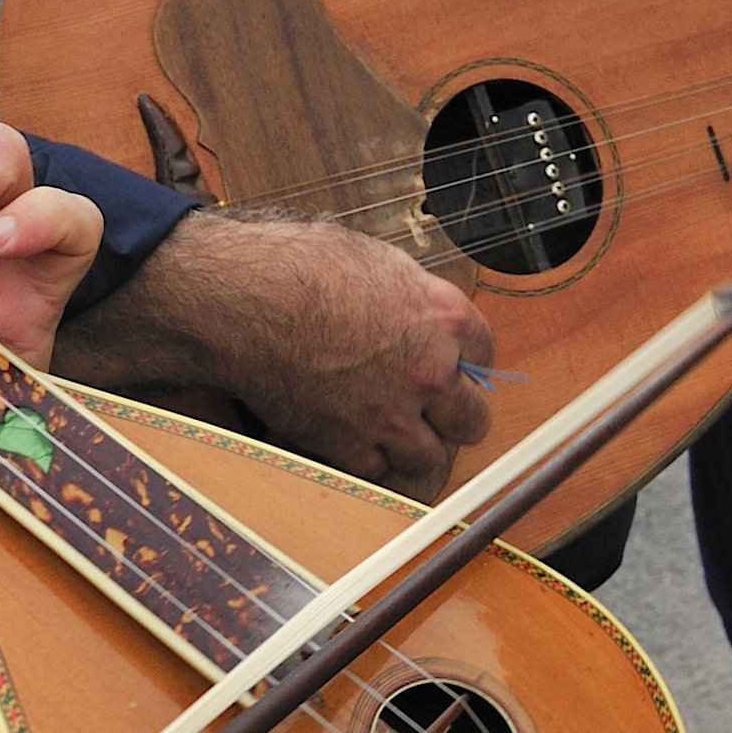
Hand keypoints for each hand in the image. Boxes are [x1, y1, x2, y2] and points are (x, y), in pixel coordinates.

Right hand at [70, 212, 496, 497]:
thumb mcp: (375, 262)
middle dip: (456, 416)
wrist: (245, 301)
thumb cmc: (299, 267)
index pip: (486, 355)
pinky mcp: (347, 444)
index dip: (468, 364)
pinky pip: (377, 469)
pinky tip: (353, 438)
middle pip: (472, 420)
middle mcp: (430, 373)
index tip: (454, 368)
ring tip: (395, 434)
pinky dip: (367, 459)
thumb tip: (415, 309)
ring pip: (430, 457)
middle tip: (435, 411)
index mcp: (445, 319)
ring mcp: (391, 416)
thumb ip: (411, 297)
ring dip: (416, 447)